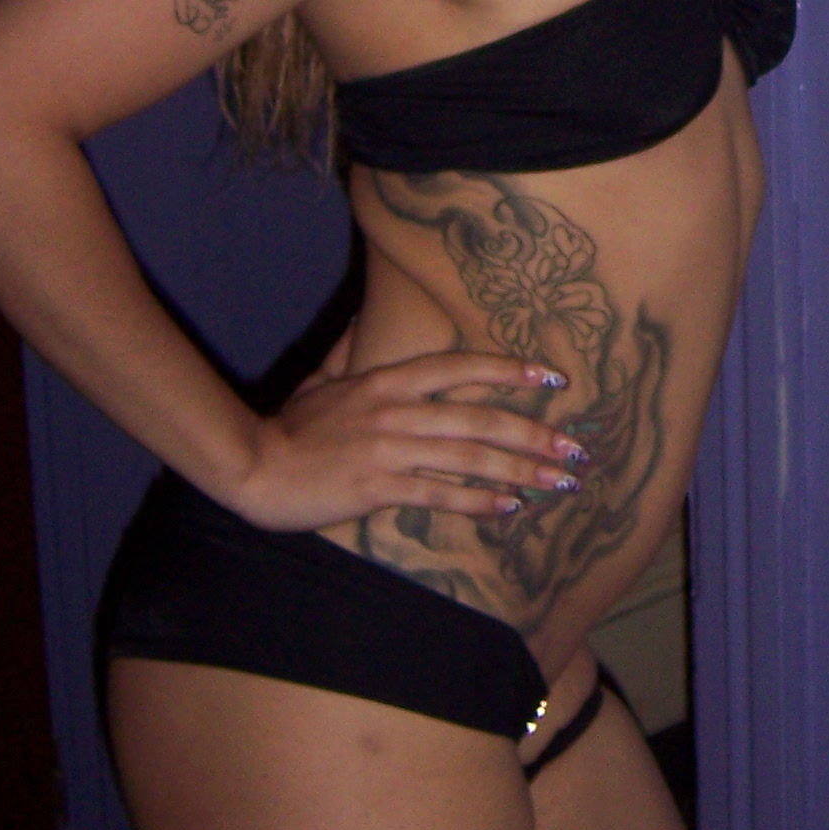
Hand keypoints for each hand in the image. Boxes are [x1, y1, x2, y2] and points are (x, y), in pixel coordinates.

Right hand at [232, 341, 588, 531]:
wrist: (253, 466)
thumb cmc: (290, 425)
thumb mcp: (322, 378)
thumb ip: (349, 350)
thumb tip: (361, 322)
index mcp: (388, 379)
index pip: (461, 368)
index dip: (509, 370)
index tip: (551, 377)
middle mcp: (398, 409)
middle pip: (481, 417)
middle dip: (534, 433)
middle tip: (575, 448)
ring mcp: (390, 449)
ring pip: (470, 457)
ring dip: (520, 470)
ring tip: (558, 482)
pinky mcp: (378, 487)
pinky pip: (439, 493)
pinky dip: (477, 500)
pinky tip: (509, 507)